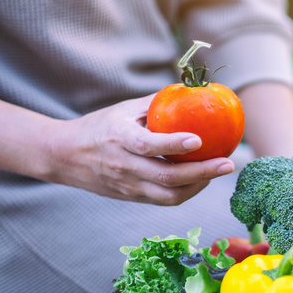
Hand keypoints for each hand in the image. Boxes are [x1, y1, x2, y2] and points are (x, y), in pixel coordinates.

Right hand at [47, 94, 234, 204]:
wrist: (63, 157)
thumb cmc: (100, 126)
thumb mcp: (123, 110)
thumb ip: (157, 104)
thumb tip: (192, 92)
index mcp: (118, 139)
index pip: (148, 146)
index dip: (174, 145)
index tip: (199, 139)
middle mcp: (123, 166)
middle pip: (167, 178)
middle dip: (202, 173)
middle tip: (229, 163)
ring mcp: (127, 186)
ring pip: (169, 195)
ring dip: (199, 186)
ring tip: (219, 171)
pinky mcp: (132, 198)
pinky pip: (165, 200)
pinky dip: (188, 191)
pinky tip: (203, 179)